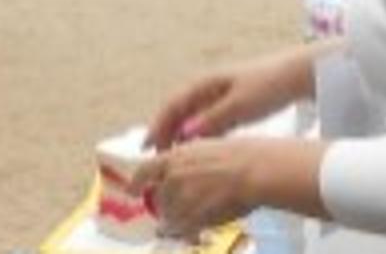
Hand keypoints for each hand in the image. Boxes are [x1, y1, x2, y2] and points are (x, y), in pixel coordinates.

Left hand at [131, 138, 265, 238]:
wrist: (253, 170)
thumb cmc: (239, 155)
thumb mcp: (206, 149)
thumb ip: (188, 163)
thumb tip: (181, 173)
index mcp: (174, 157)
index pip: (145, 170)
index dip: (136, 182)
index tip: (132, 191)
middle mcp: (171, 177)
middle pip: (159, 198)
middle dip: (166, 207)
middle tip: (179, 212)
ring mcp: (180, 198)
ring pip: (169, 217)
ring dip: (176, 223)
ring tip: (189, 227)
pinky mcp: (191, 217)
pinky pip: (181, 230)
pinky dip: (184, 233)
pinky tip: (192, 235)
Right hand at [144, 46, 320, 150]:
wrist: (296, 75)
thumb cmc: (266, 87)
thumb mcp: (239, 105)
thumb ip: (212, 119)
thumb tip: (185, 134)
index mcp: (204, 84)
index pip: (172, 105)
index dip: (157, 126)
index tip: (147, 147)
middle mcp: (207, 88)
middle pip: (178, 112)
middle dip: (165, 133)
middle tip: (158, 158)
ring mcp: (218, 96)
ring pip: (191, 118)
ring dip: (181, 136)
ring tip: (174, 158)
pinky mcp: (231, 105)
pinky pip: (207, 122)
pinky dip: (199, 136)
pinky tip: (200, 151)